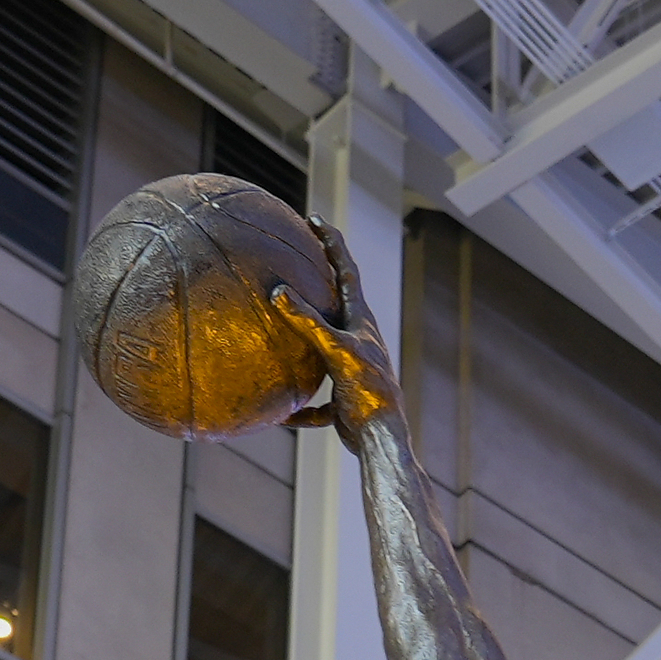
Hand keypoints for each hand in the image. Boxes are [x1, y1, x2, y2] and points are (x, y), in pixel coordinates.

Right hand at [275, 218, 399, 434]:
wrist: (382, 440)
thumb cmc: (366, 393)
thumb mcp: (335, 351)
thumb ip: (308, 321)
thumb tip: (278, 290)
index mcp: (360, 321)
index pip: (345, 271)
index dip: (331, 243)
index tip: (315, 219)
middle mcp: (358, 340)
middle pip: (336, 300)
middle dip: (318, 278)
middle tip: (298, 254)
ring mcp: (350, 367)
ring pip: (321, 347)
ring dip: (303, 338)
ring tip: (278, 328)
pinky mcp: (343, 397)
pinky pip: (315, 397)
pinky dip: (301, 405)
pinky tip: (283, 415)